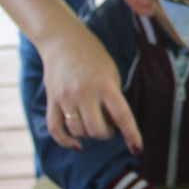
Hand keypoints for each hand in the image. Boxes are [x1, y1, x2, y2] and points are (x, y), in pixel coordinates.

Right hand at [43, 27, 142, 153]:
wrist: (62, 39)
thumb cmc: (93, 56)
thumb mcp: (112, 73)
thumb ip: (114, 98)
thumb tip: (115, 126)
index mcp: (105, 84)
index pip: (122, 116)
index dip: (131, 134)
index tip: (137, 149)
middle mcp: (84, 92)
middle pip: (97, 130)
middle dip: (106, 134)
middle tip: (110, 127)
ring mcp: (65, 97)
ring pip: (78, 131)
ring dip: (89, 135)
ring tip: (94, 124)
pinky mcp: (51, 99)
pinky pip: (56, 129)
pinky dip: (66, 141)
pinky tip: (77, 145)